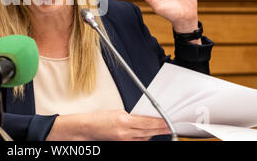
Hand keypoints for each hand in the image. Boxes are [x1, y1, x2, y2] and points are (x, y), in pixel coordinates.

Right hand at [46, 110, 170, 140]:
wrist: (87, 129)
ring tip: (162, 130)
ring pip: (144, 138)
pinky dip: (144, 138)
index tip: (167, 121)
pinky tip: (148, 135)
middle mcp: (126, 132)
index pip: (148, 122)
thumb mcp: (117, 111)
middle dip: (160, 128)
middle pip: (149, 131)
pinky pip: (137, 141)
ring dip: (153, 133)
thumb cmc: (98, 118)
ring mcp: (124, 139)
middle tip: (169, 126)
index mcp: (124, 120)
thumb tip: (142, 118)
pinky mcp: (122, 143)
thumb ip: (130, 116)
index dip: (160, 122)